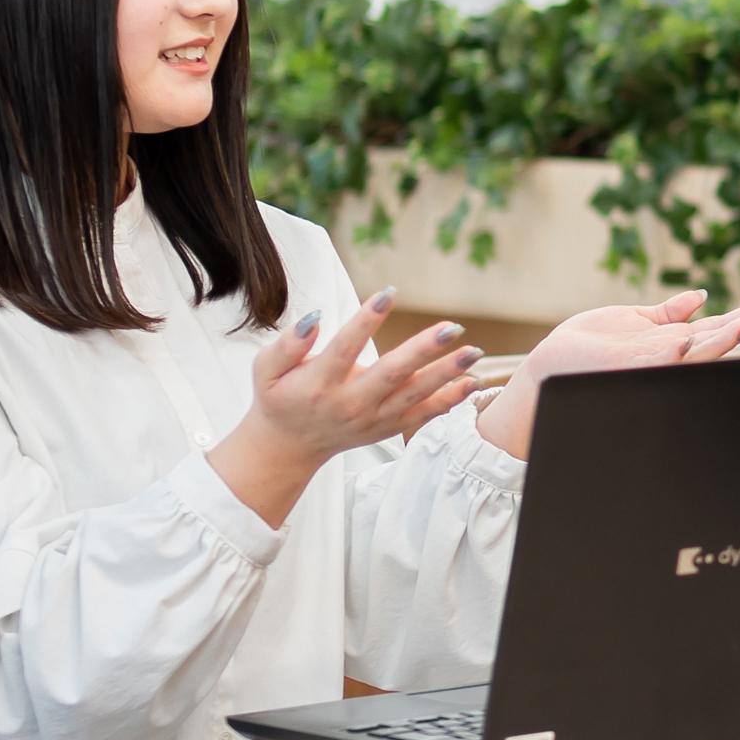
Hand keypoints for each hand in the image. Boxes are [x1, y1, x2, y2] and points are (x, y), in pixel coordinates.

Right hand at [210, 288, 482, 527]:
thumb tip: (313, 320)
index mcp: (319, 384)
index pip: (345, 348)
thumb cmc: (278, 397)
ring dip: (447, 374)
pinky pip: (423, 415)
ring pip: (414, 395)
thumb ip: (287, 345)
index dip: (366, 320)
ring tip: (473, 352)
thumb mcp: (266, 370)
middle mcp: (349, 403)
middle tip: (452, 328)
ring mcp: (373, 419)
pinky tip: (473, 382)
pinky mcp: (388, 428)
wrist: (289, 446)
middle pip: (391, 374)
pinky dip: (449, 400)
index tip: (388, 293)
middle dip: (423, 350)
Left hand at [475, 288, 739, 456]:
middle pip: (718, 339)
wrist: (545, 376)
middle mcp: (668, 356)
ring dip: (726, 337)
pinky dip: (679, 351)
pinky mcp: (630, 369)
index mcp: (671, 341)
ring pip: (698, 352)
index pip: (718, 327)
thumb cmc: (583, 352)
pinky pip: (661, 360)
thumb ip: (667, 312)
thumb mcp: (631, 322)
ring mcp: (651, 365)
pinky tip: (691, 339)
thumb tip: (702, 296)